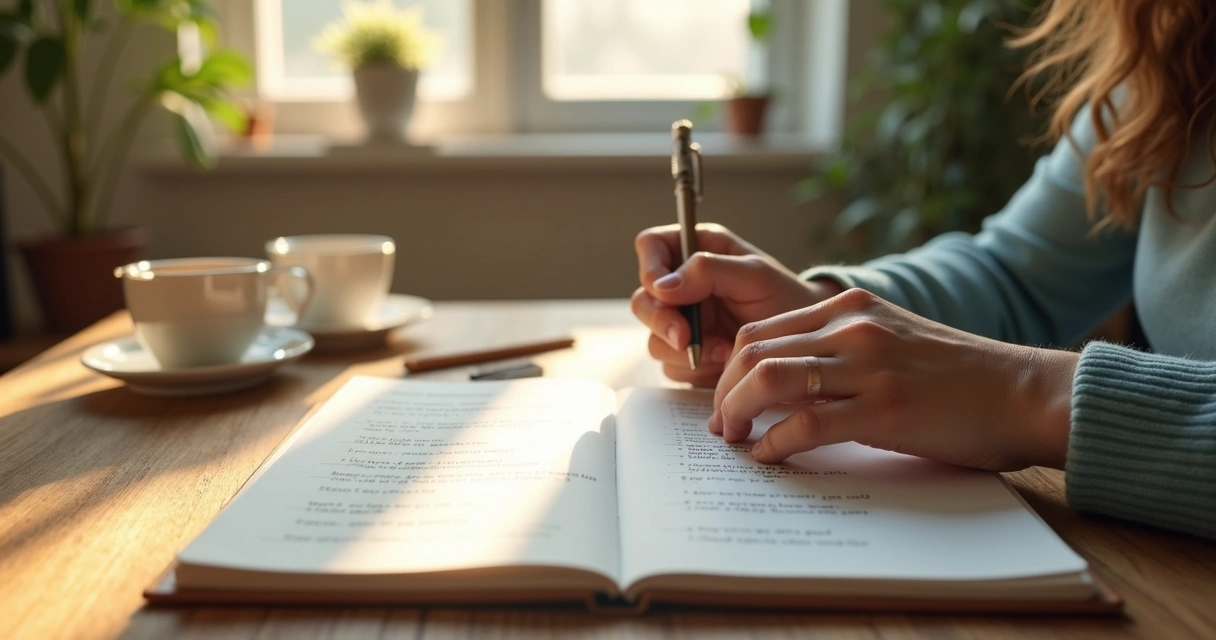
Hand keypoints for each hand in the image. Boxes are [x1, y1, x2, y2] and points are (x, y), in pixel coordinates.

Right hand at [632, 224, 841, 386]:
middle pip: (643, 300)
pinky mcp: (689, 356)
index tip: (667, 293)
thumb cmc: (787, 298)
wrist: (807, 343)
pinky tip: (723, 365)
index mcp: (696, 251)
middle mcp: (683, 286)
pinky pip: (673, 366)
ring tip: (725, 353)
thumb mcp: (755, 275)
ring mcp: (683, 323)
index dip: (651, 268)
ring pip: (655, 339)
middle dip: (663, 322)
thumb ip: (709, 271)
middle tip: (686, 339)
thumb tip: (662, 286)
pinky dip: (695, 370)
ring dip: (685, 351)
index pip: (650, 246)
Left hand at [708, 289, 1077, 471]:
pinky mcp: (885, 408)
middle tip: (721, 425)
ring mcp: (869, 366)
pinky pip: (806, 424)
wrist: (1024, 392)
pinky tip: (770, 457)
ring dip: (739, 412)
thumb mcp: (892, 343)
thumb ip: (840, 352)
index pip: (763, 329)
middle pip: (754, 351)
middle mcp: (854, 327)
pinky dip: (776, 444)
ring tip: (734, 439)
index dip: (731, 368)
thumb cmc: (959, 378)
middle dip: (725, 391)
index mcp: (851, 307)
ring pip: (769, 379)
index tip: (725, 399)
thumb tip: (785, 390)